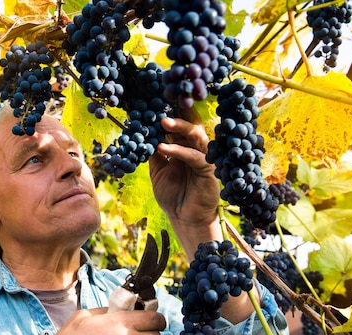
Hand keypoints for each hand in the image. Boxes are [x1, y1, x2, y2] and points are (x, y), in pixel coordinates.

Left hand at [149, 109, 221, 257]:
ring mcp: (205, 158)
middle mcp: (198, 149)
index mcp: (186, 146)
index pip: (181, 125)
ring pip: (196, 136)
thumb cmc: (172, 195)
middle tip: (160, 108)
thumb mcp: (158, 171)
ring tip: (162, 122)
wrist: (183, 219)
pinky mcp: (209, 171)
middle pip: (191, 125)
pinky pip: (195, 157)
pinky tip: (164, 147)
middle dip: (177, 114)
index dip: (173, 112)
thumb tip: (143, 132)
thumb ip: (154, 152)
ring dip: (179, 128)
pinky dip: (179, 151)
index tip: (158, 99)